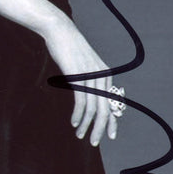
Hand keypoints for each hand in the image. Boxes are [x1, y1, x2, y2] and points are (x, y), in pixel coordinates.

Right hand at [40, 14, 118, 145]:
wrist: (60, 31)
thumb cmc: (69, 48)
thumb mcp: (83, 64)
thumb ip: (89, 79)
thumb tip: (89, 94)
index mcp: (106, 74)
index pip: (112, 103)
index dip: (112, 121)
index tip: (110, 135)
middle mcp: (102, 76)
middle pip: (105, 110)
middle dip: (100, 129)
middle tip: (94, 142)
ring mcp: (91, 76)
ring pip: (93, 109)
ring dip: (87, 125)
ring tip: (80, 135)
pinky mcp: (79, 76)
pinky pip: (82, 102)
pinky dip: (79, 115)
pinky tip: (74, 122)